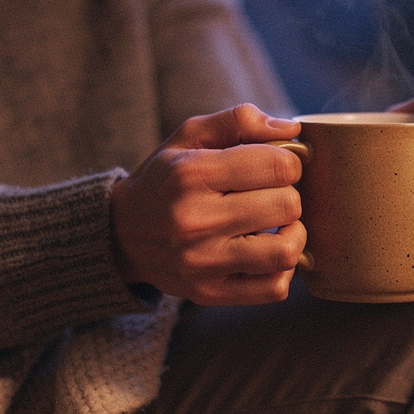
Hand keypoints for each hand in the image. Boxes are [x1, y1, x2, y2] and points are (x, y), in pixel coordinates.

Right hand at [110, 104, 305, 304]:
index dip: (290, 162)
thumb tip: (292, 129)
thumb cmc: (166, 179)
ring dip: (293, 234)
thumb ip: (239, 121)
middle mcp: (195, 220)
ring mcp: (203, 262)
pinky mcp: (210, 293)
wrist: (120, 235)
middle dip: (289, 195)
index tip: (277, 167)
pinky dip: (284, 270)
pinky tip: (269, 252)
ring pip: (286, 251)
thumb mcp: (189, 137)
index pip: (278, 166)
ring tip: (278, 225)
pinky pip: (274, 288)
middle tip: (272, 195)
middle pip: (287, 205)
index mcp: (192, 174)